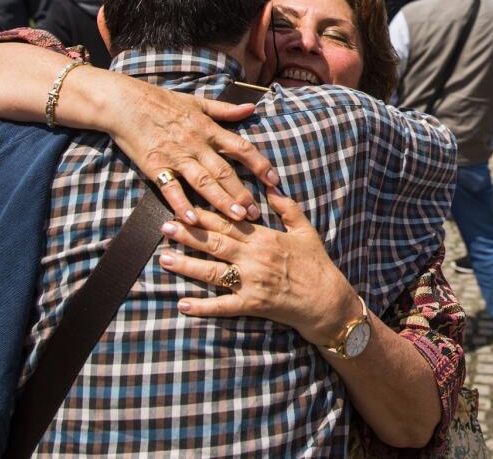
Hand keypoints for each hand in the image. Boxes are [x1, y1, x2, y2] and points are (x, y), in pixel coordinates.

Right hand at [106, 79, 279, 224]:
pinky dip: (182, 204)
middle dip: (242, 192)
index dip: (260, 165)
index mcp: (208, 129)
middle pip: (224, 171)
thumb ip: (226, 110)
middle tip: (256, 213)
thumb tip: (252, 109)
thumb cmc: (161, 101)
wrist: (125, 102)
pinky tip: (193, 220)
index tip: (274, 181)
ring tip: (237, 218)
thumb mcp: (197, 102)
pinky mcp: (156, 167)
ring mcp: (176, 156)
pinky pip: (171, 189)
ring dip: (222, 201)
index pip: (241, 147)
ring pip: (203, 182)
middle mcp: (196, 144)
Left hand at [158, 194, 359, 346]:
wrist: (328, 302)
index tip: (183, 206)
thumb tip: (271, 186)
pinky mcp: (253, 305)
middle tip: (163, 226)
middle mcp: (255, 258)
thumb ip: (287, 207)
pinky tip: (182, 305)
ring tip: (164, 259)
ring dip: (186, 265)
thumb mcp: (305, 230)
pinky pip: (223, 306)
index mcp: (265, 237)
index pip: (229, 222)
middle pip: (214, 243)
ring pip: (212, 272)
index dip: (204, 215)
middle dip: (187, 234)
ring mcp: (252, 282)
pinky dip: (202, 307)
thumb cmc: (317, 265)